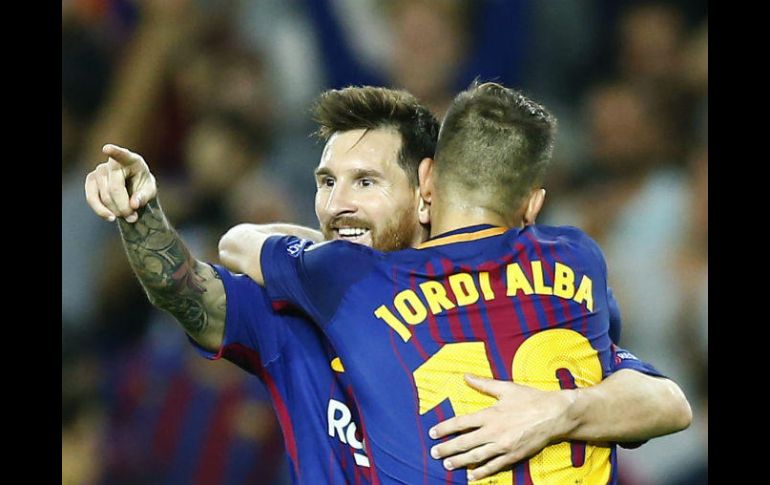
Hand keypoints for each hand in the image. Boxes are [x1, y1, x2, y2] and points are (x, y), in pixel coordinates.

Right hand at [84, 144, 156, 222]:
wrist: (132, 189)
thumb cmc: (143, 186)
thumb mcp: (150, 191)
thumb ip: (144, 196)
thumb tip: (133, 205)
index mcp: (131, 160)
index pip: (122, 155)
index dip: (114, 152)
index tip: (107, 149)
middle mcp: (112, 162)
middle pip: (114, 188)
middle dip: (124, 206)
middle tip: (133, 217)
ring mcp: (99, 170)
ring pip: (104, 196)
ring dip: (116, 211)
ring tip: (128, 216)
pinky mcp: (91, 180)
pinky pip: (91, 198)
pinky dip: (101, 211)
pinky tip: (110, 218)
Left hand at [429, 374, 573, 480]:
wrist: (555, 415)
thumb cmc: (531, 399)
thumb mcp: (506, 388)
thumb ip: (483, 384)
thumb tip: (465, 376)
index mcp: (490, 414)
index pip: (461, 423)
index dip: (444, 428)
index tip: (432, 433)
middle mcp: (494, 432)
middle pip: (464, 442)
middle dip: (447, 449)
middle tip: (434, 453)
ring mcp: (503, 446)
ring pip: (476, 457)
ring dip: (460, 462)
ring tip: (447, 465)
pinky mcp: (514, 456)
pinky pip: (494, 466)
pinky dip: (482, 472)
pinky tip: (471, 475)